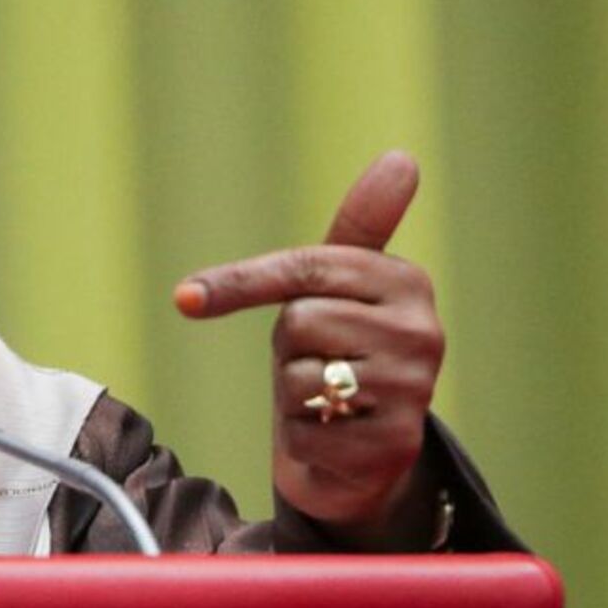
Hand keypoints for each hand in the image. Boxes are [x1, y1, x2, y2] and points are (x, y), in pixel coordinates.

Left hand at [173, 151, 442, 548]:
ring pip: (298, 378)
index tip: (185, 298)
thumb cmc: (339, 351)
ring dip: (293, 396)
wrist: (362, 450)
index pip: (306, 268)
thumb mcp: (339, 286)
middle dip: (288, 347)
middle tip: (317, 361)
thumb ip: (360, 223)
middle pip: (298, 322)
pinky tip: (332, 436)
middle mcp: (422, 331)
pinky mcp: (394, 445)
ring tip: (326, 399)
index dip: (239, 283)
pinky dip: (301, 440)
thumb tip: (403, 157)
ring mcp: (413, 389)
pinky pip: (305, 432)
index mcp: (406, 281)